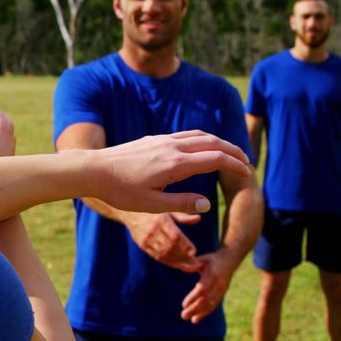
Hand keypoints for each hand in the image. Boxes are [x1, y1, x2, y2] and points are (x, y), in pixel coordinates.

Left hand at [78, 130, 250, 214]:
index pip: (215, 159)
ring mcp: (162, 140)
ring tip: (230, 154)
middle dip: (233, 151)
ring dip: (219, 142)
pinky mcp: (154, 139)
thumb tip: (207, 204)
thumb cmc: (120, 191)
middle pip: (212, 142)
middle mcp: (172, 146)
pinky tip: (203, 148)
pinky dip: (202, 139)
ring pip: (199, 135)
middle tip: (247, 162)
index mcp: (175, 164)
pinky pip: (185, 134)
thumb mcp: (152, 205)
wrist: (93, 170)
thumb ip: (182, 204)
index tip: (248, 173)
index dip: (235, 165)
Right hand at [123, 212, 201, 270]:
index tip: (194, 251)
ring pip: (163, 254)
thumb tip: (198, 218)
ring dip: (176, 261)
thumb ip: (182, 213)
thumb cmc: (152, 206)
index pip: (175, 236)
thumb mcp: (166, 206)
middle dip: (183, 257)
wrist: (128, 209)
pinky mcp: (141, 244)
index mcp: (160, 219)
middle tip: (194, 262)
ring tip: (187, 264)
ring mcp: (145, 238)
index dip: (185, 245)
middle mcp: (151, 230)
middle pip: (170, 247)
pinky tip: (176, 264)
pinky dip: (167, 261)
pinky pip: (155, 256)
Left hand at [180, 250, 233, 323]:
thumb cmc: (212, 259)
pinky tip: (196, 319)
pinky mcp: (222, 294)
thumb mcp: (203, 258)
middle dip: (195, 309)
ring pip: (211, 305)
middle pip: (206, 300)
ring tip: (189, 319)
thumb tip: (179, 266)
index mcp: (212, 275)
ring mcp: (222, 290)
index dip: (193, 297)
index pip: (203, 289)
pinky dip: (205, 313)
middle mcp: (218, 284)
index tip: (183, 304)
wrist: (230, 260)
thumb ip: (192, 264)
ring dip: (200, 313)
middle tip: (183, 316)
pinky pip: (213, 305)